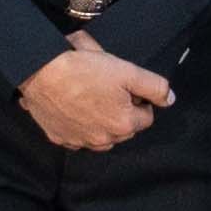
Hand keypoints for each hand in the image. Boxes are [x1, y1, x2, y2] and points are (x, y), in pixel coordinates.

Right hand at [22, 39, 179, 153]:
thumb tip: (170, 100)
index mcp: (123, 124)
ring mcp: (79, 141)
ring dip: (101, 121)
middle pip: (124, 128)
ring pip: (101, 135)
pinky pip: (77, 136)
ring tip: (90, 97)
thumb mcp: (127, 70)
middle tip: (107, 87)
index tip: (125, 85)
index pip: (146, 117)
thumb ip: (155, 87)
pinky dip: (78, 125)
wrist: (40, 72)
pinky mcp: (60, 138)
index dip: (139, 99)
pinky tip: (72, 107)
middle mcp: (103, 140)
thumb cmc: (83, 69)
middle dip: (121, 111)